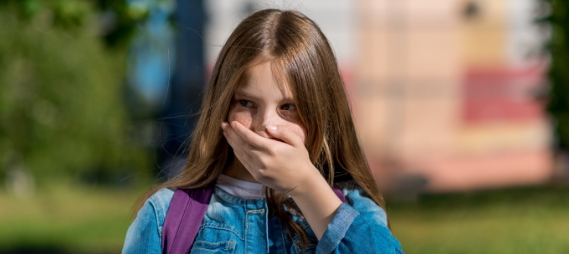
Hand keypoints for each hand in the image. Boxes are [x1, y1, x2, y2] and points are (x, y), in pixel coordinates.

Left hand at [222, 121, 342, 238]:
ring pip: (241, 154)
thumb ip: (283, 132)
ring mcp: (258, 169)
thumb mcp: (297, 142)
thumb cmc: (300, 160)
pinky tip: (234, 147)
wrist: (301, 182)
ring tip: (226, 134)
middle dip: (232, 134)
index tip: (233, 122)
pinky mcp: (257, 176)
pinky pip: (244, 163)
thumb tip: (268, 128)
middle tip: (223, 125)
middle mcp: (262, 160)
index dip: (240, 130)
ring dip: (232, 143)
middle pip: (242, 145)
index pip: (250, 137)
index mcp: (271, 149)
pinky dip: (238, 153)